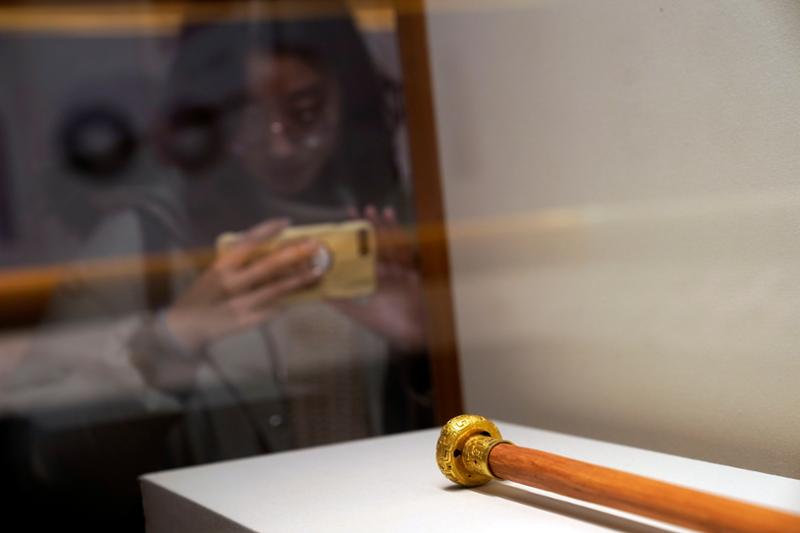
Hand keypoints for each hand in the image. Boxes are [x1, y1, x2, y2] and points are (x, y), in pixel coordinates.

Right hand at [165, 218, 322, 349]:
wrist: (186, 327)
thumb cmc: (205, 295)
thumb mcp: (214, 273)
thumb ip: (238, 261)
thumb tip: (270, 245)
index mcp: (221, 266)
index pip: (247, 242)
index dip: (267, 230)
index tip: (286, 222)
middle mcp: (230, 283)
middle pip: (267, 265)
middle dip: (293, 253)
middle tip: (313, 244)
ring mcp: (240, 304)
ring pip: (276, 288)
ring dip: (299, 279)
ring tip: (318, 270)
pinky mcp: (248, 321)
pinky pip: (275, 308)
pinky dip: (291, 300)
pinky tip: (306, 294)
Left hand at [332, 206, 426, 350]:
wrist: (419, 333)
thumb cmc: (390, 324)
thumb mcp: (361, 313)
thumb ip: (342, 301)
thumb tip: (318, 290)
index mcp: (370, 283)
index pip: (357, 258)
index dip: (349, 241)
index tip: (340, 225)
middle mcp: (384, 274)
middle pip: (374, 246)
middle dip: (366, 228)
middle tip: (356, 210)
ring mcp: (400, 271)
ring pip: (390, 243)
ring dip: (382, 226)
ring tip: (374, 210)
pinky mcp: (415, 270)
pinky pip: (407, 248)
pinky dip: (401, 233)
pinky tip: (393, 218)